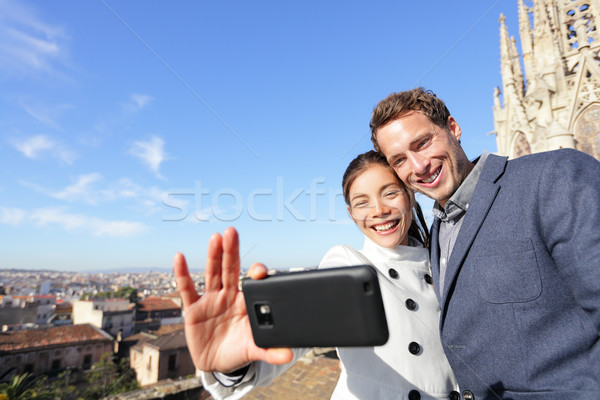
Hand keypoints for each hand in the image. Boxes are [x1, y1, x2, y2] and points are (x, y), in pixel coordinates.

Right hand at [173, 227, 292, 372]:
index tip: (260, 270)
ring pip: (212, 273)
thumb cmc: (238, 351)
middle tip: (232, 231)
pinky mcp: (193, 308)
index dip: (256, 274)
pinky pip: (187, 288)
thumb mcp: (254, 350)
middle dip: (231, 251)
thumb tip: (289, 355)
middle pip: (230, 269)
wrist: (216, 364)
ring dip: (213, 256)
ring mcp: (211, 300)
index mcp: (245, 303)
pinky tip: (179, 257)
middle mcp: (228, 296)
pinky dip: (182, 274)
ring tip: (215, 237)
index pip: (252, 283)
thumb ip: (269, 351)